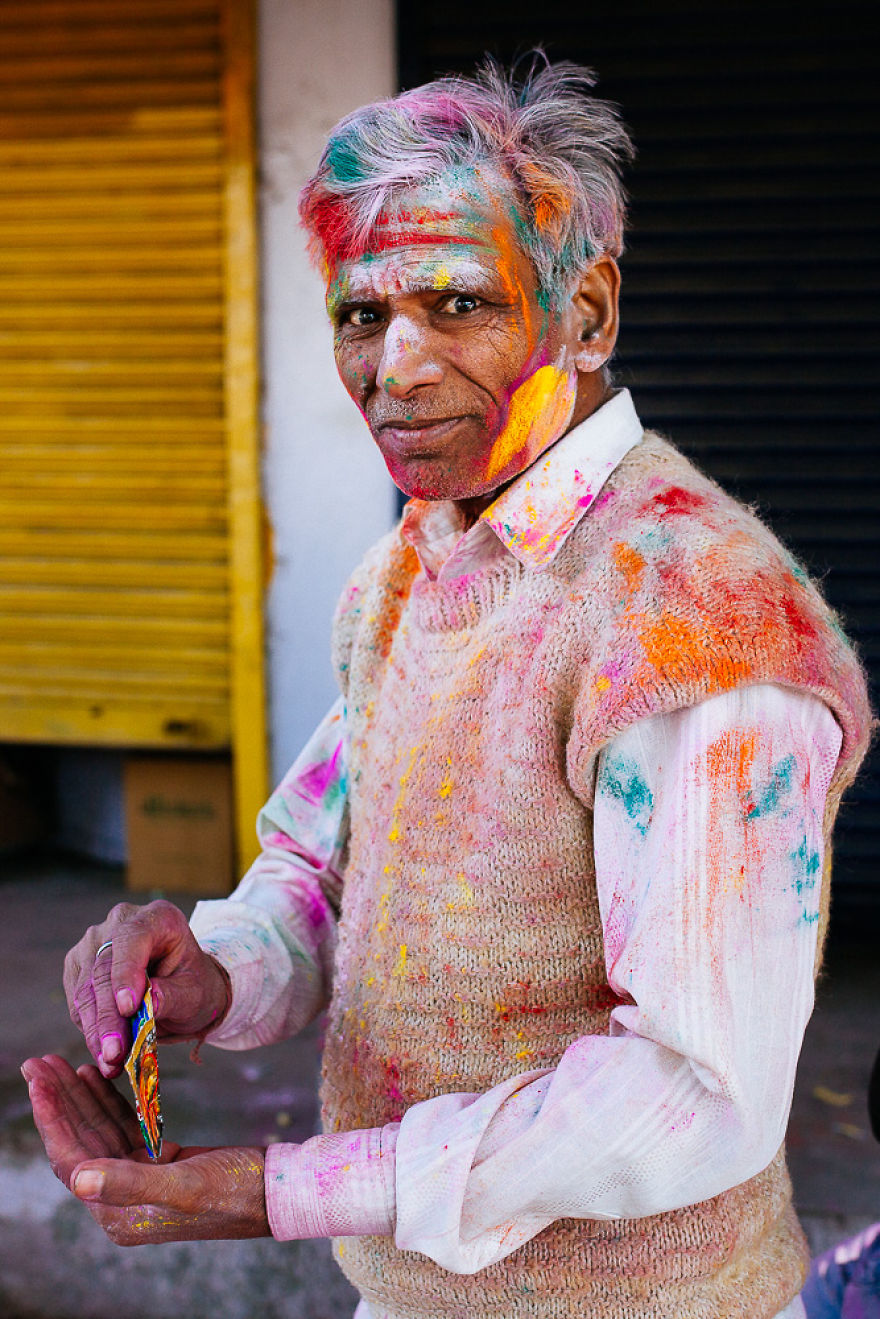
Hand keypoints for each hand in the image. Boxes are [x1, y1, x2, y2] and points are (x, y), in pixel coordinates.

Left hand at [21, 1055, 268, 1244]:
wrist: (275, 1190)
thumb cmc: (235, 1190)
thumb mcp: (185, 1185)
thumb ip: (130, 1183)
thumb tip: (78, 1179)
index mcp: (118, 1213)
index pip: (72, 1159)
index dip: (52, 1118)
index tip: (38, 1078)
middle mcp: (121, 1200)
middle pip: (79, 1142)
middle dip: (57, 1101)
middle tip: (36, 1061)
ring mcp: (138, 1180)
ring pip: (98, 1131)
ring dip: (78, 1097)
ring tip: (56, 1062)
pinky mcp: (157, 1162)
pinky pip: (122, 1127)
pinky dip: (107, 1101)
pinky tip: (94, 1076)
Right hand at [64, 900, 230, 1076]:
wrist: (183, 988)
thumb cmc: (194, 986)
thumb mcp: (195, 993)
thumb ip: (171, 996)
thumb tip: (145, 1007)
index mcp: (158, 917)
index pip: (132, 938)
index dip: (127, 973)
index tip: (128, 1007)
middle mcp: (120, 921)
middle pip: (104, 969)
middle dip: (109, 1017)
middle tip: (115, 1053)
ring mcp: (94, 942)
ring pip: (86, 989)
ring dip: (95, 1030)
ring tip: (110, 1061)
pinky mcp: (79, 966)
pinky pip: (78, 1001)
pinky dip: (89, 1029)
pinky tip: (104, 1053)